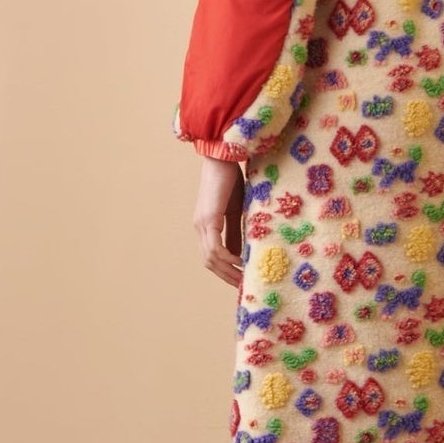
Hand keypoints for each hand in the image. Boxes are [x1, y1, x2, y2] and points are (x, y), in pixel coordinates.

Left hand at [194, 156, 245, 287]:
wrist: (223, 157)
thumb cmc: (230, 181)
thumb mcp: (235, 211)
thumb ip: (235, 233)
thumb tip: (239, 254)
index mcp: (205, 226)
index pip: (211, 257)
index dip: (224, 271)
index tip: (240, 280)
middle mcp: (200, 228)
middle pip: (209, 262)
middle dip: (226, 276)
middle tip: (243, 286)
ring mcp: (202, 224)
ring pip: (210, 258)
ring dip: (227, 271)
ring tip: (243, 278)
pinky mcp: (209, 219)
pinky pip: (215, 247)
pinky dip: (227, 258)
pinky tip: (239, 262)